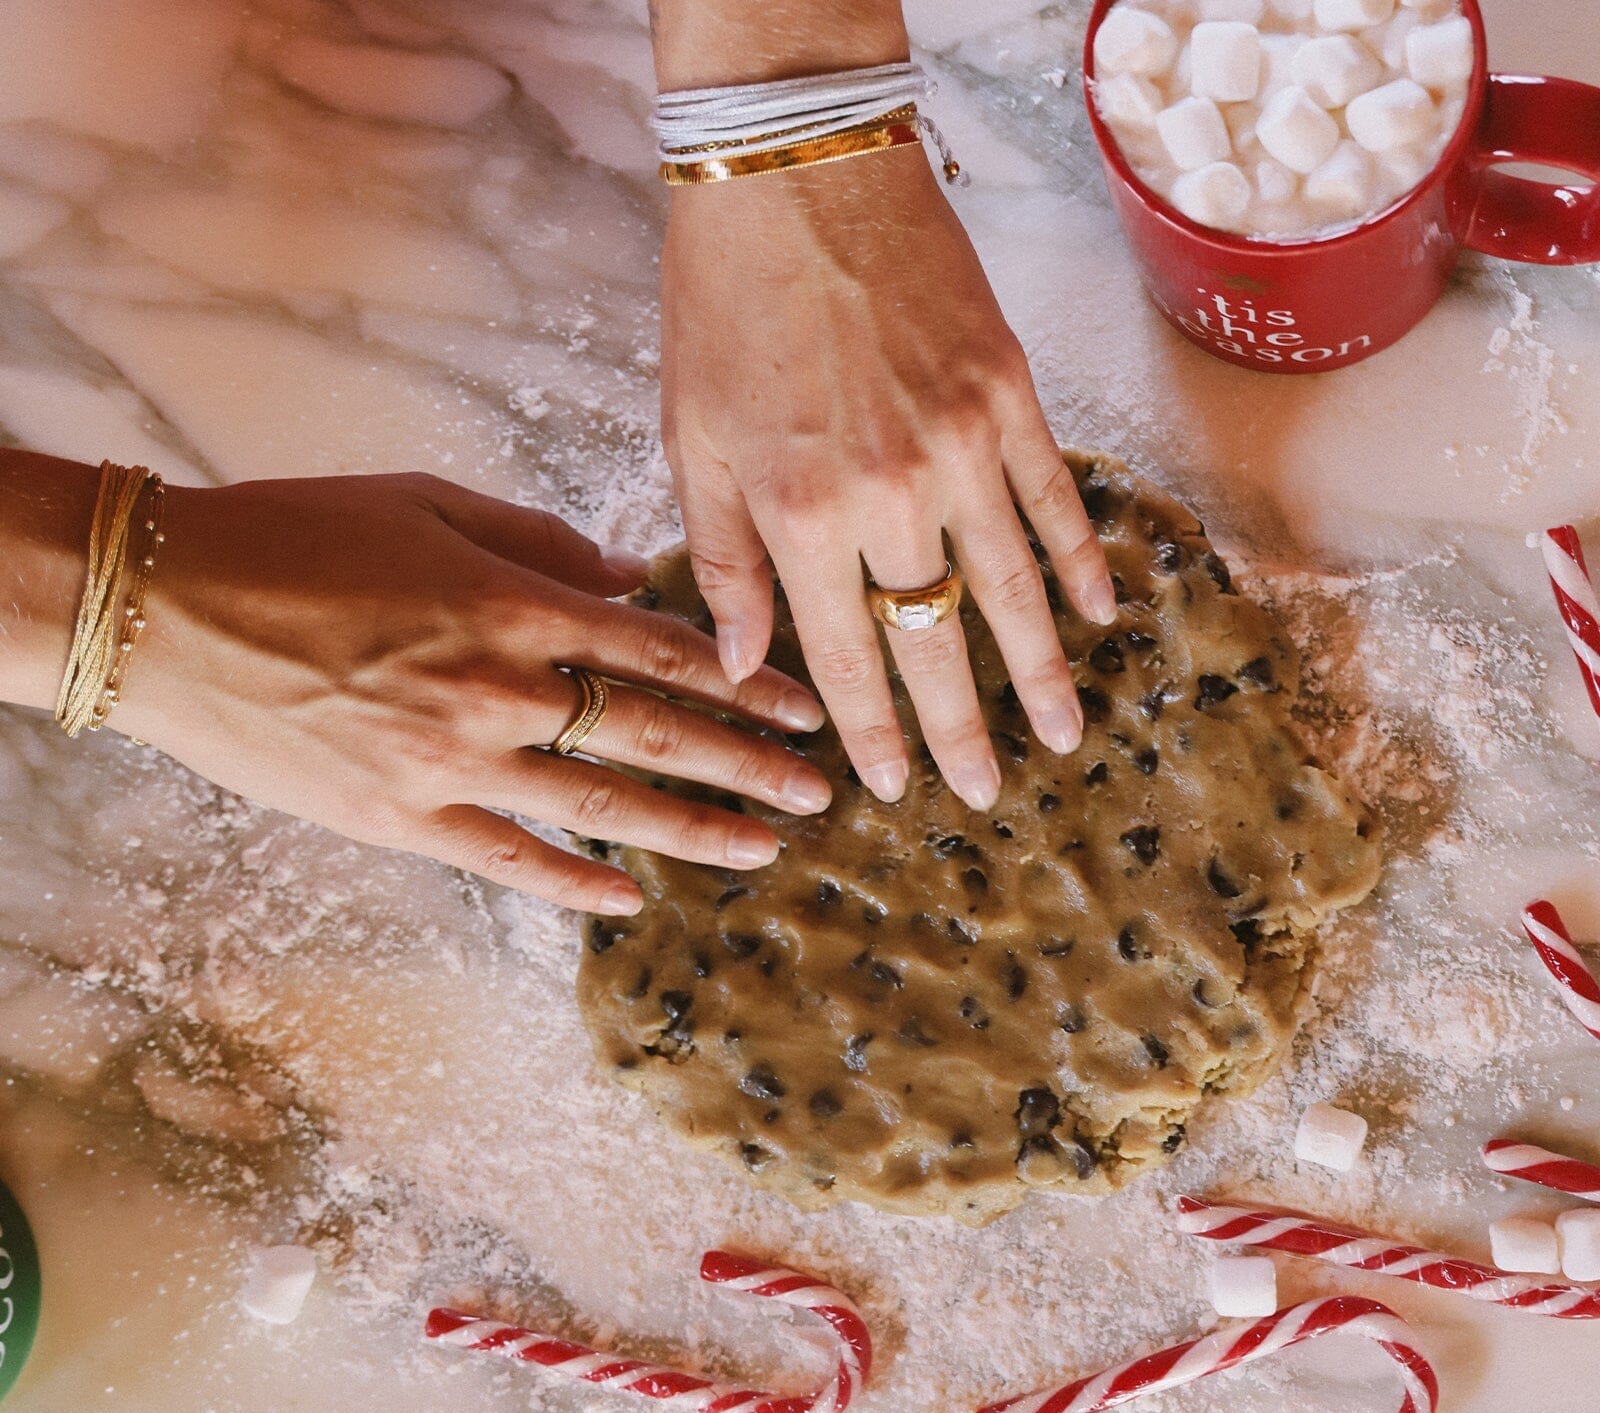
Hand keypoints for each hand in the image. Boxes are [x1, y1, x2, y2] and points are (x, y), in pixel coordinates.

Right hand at [89, 471, 829, 913]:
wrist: (159, 607)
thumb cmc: (291, 534)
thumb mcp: (422, 503)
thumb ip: (536, 540)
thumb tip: (624, 575)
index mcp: (508, 602)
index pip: (659, 649)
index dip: (742, 681)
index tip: (803, 706)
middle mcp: (496, 689)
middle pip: (654, 735)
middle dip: (749, 766)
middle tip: (821, 792)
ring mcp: (449, 763)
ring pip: (601, 807)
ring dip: (693, 830)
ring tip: (765, 847)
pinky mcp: (398, 818)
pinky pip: (507, 861)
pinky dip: (572, 883)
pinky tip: (629, 898)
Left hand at [660, 149, 1116, 811]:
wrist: (797, 173)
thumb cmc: (723, 306)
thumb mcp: (691, 442)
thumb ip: (722, 561)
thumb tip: (746, 664)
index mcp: (801, 515)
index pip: (843, 658)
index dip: (871, 732)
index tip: (892, 787)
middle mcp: (891, 496)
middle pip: (934, 642)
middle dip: (959, 730)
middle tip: (984, 794)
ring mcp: (963, 446)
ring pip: (1012, 587)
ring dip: (1040, 671)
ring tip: (1062, 736)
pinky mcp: (1010, 396)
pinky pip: (1054, 501)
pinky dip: (1079, 562)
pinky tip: (1098, 615)